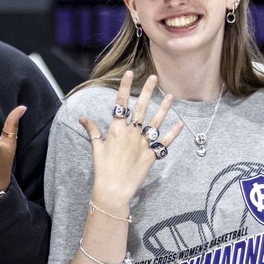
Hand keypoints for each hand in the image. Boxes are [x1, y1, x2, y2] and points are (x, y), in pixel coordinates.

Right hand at [85, 71, 183, 209]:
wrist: (113, 190)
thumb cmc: (103, 169)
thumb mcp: (96, 148)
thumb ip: (92, 131)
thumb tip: (83, 118)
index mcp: (117, 130)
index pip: (121, 103)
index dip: (126, 87)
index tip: (130, 73)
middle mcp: (131, 133)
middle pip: (140, 108)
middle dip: (147, 91)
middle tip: (154, 77)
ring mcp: (143, 144)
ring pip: (155, 122)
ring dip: (164, 108)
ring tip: (170, 96)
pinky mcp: (152, 155)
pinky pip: (165, 142)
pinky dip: (173, 133)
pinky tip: (180, 124)